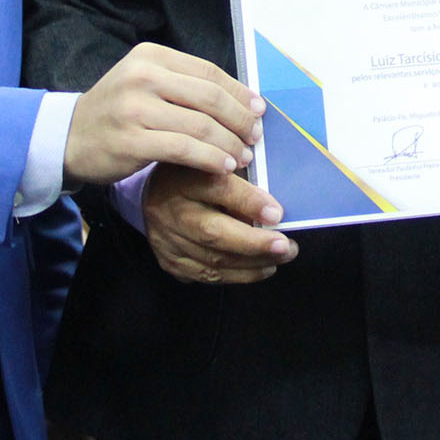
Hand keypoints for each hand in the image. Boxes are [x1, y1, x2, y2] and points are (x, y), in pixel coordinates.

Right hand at [64, 42, 263, 186]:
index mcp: (151, 56)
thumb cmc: (117, 112)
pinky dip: (210, 159)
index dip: (239, 93)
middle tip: (255, 136)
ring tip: (243, 157)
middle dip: (240, 119)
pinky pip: (184, 149)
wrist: (68, 137)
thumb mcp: (145, 84)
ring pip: (200, 125)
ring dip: (229, 143)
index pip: (208, 72)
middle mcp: (143, 76)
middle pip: (209, 97)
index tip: (258, 110)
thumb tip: (242, 99)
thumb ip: (185, 85)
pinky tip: (223, 167)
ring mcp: (135, 108)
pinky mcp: (131, 140)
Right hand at [142, 164, 297, 284]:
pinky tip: (262, 268)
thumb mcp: (216, 163)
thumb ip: (240, 179)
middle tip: (286, 247)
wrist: (153, 194)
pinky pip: (207, 275)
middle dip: (254, 244)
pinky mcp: (170, 261)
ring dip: (253, 263)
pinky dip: (238, 275)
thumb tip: (273, 206)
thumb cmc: (196, 174)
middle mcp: (171, 211)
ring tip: (282, 257)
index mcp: (184, 178)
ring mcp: (167, 240)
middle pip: (213, 233)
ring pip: (213, 260)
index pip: (218, 189)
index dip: (249, 202)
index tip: (277, 214)